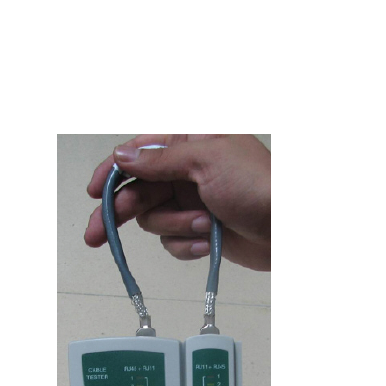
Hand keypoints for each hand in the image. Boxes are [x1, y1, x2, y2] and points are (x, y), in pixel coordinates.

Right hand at [84, 134, 269, 269]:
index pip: (140, 152)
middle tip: (100, 233)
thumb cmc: (260, 185)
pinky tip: (205, 241)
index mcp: (191, 142)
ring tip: (202, 225)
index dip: (113, 171)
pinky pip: (173, 240)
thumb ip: (160, 159)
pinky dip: (185, 243)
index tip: (95, 192)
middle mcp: (189, 170)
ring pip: (155, 219)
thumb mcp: (207, 161)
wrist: (290, 230)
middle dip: (123, 211)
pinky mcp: (201, 229)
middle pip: (139, 189)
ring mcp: (195, 200)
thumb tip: (122, 156)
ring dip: (174, 226)